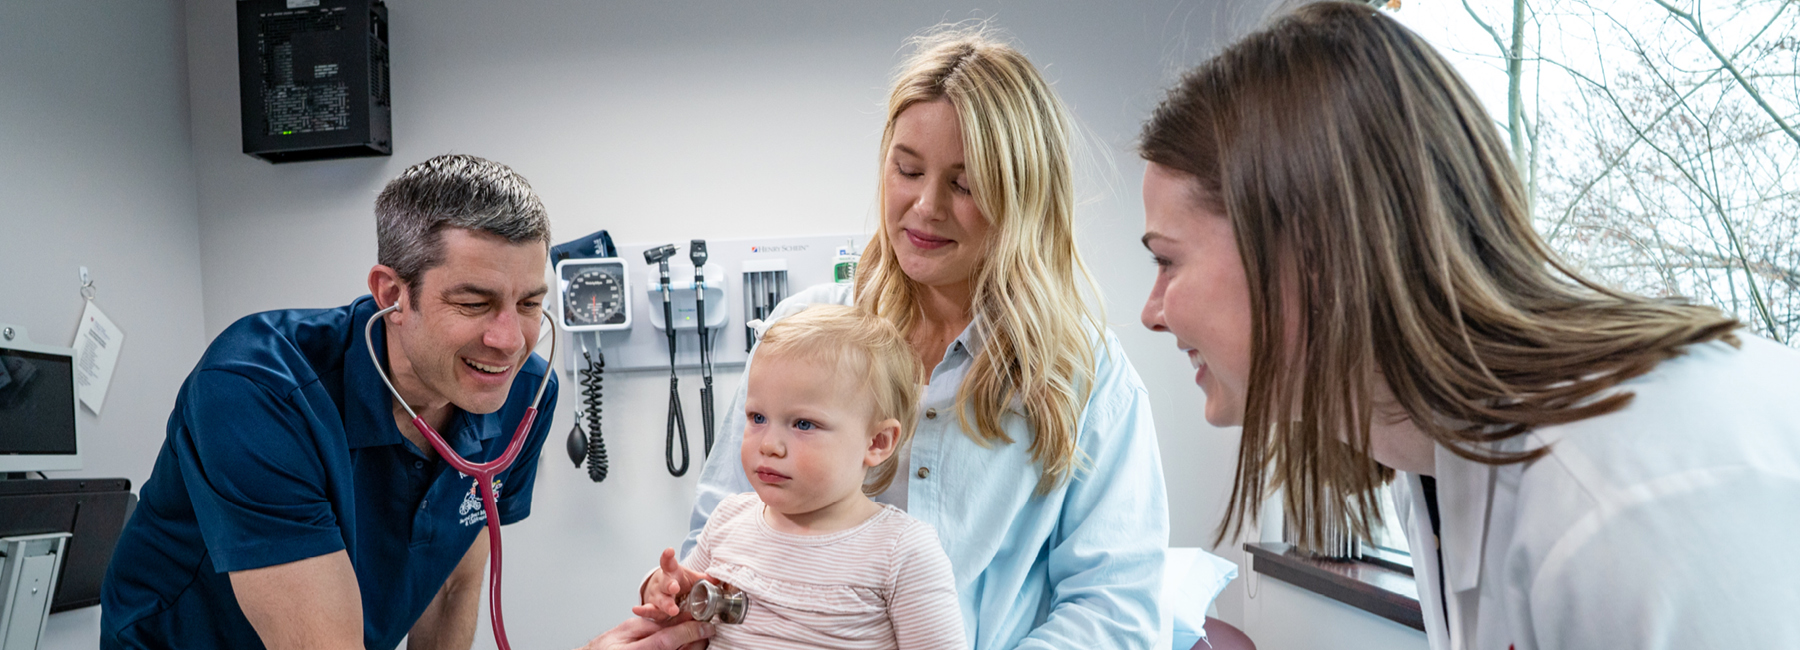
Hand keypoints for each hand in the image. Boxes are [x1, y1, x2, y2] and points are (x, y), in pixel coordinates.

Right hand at [573, 617, 713, 649]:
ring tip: (696, 636)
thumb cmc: (606, 648)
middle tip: (704, 627)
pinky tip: (685, 644)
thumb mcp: (627, 628)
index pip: (669, 641)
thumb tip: (678, 617)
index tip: (706, 625)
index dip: (690, 631)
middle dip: (697, 639)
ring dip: (694, 646)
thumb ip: (653, 623)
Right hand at [631, 548, 711, 621]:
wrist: (662, 589)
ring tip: (672, 609)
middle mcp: (662, 582)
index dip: (668, 557)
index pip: (669, 562)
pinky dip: (644, 611)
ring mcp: (656, 594)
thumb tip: (721, 578)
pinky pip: (649, 610)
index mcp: (672, 572)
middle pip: (664, 583)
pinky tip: (637, 610)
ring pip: (659, 599)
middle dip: (669, 585)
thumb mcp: (691, 578)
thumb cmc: (678, 581)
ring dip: (665, 604)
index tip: (669, 551)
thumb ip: (705, 580)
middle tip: (674, 588)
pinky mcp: (652, 607)